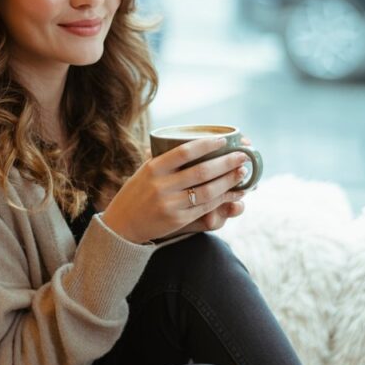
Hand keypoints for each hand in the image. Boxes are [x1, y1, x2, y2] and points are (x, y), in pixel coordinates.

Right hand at [101, 135, 250, 243]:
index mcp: (153, 168)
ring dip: (229, 181)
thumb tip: (194, 143)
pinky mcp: (177, 220)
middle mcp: (161, 185)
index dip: (207, 144)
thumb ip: (165, 160)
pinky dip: (222, 199)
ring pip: (207, 191)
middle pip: (202, 171)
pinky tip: (233, 192)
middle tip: (243, 156)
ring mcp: (170, 204)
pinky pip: (205, 207)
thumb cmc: (137, 193)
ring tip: (242, 172)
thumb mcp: (145, 172)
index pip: (184, 151)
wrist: (121, 225)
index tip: (223, 140)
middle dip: (226, 162)